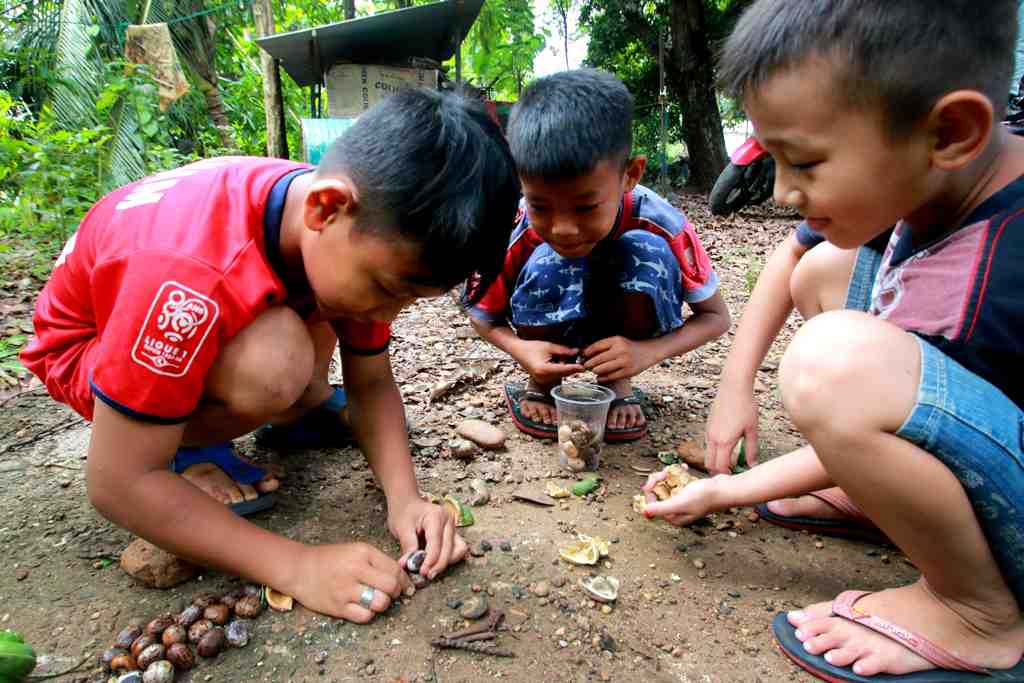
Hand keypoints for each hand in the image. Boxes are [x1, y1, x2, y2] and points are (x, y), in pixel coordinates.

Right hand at [291, 542, 412, 620]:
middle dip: (397, 593)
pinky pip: (365, 616)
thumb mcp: (355, 551)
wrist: (299, 568)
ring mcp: (346, 590)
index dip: (404, 580)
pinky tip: (364, 608)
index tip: (406, 587)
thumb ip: (376, 562)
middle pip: (391, 586)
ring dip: (383, 604)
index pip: (394, 569)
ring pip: (380, 603)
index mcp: (363, 553)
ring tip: (377, 601)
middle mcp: (356, 570)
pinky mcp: (338, 607)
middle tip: (393, 595)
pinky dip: (369, 614)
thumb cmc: (330, 559)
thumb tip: (400, 579)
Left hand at [388, 498, 467, 579]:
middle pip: (450, 548)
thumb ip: (408, 547)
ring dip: (446, 562)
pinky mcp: (452, 534)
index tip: (422, 572)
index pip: (437, 542)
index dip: (431, 559)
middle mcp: (449, 520)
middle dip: (439, 564)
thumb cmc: (403, 512)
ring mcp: (453, 527)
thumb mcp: (402, 528)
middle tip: (426, 575)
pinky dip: (448, 558)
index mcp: (436, 516)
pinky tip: (435, 564)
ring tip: (431, 571)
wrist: (407, 502)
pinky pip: (456, 549)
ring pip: (458, 550)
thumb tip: (408, 566)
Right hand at [513, 340, 584, 384]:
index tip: (584, 367)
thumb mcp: (549, 346)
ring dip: (565, 367)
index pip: (563, 370)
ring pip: (560, 375)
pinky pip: (556, 375)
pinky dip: (560, 369)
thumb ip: (564, 350)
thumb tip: (577, 352)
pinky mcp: (543, 380)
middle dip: (571, 366)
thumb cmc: (532, 347)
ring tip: (560, 356)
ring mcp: (542, 381)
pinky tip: (557, 360)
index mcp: (544, 370)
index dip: (574, 368)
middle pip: (563, 374)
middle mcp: (543, 378)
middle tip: (578, 357)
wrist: (518, 351)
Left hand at [582, 336, 654, 380]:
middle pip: (597, 359)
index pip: (596, 346)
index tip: (582, 356)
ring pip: (602, 369)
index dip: (586, 353)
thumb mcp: (617, 342)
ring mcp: (625, 362)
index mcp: (616, 340)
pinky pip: (610, 377)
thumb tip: (585, 354)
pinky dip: (602, 378)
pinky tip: (600, 377)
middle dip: (589, 364)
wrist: (648, 352)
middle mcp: (620, 350)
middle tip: (585, 366)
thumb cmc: (629, 348)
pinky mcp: (628, 372)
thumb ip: (603, 346)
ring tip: (594, 371)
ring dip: (595, 371)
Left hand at [641, 471, 727, 525]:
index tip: (656, 479)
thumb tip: (644, 513)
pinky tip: (684, 467)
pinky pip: (677, 481)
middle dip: (659, 480)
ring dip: (669, 474)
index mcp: (673, 517)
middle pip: (657, 493)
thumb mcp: (680, 502)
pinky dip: (679, 473)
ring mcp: (683, 500)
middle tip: (665, 472)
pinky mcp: (689, 491)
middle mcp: (676, 511)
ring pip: (666, 485)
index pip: (651, 503)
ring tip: (677, 468)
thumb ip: (661, 508)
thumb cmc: (706, 497)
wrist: (726, 489)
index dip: (650, 489)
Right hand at [705, 382, 759, 473]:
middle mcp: (713, 439)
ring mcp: (708, 432)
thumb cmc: (746, 406)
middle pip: (709, 464)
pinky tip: (727, 447)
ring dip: (715, 461)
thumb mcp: (752, 430)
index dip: (726, 475)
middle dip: (718, 471)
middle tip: (731, 473)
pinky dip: (714, 451)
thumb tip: (752, 465)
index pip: (720, 467)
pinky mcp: (708, 426)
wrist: (733, 387)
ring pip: (707, 454)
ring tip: (730, 461)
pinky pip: (708, 444)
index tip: (735, 477)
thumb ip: (751, 449)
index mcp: (724, 442)